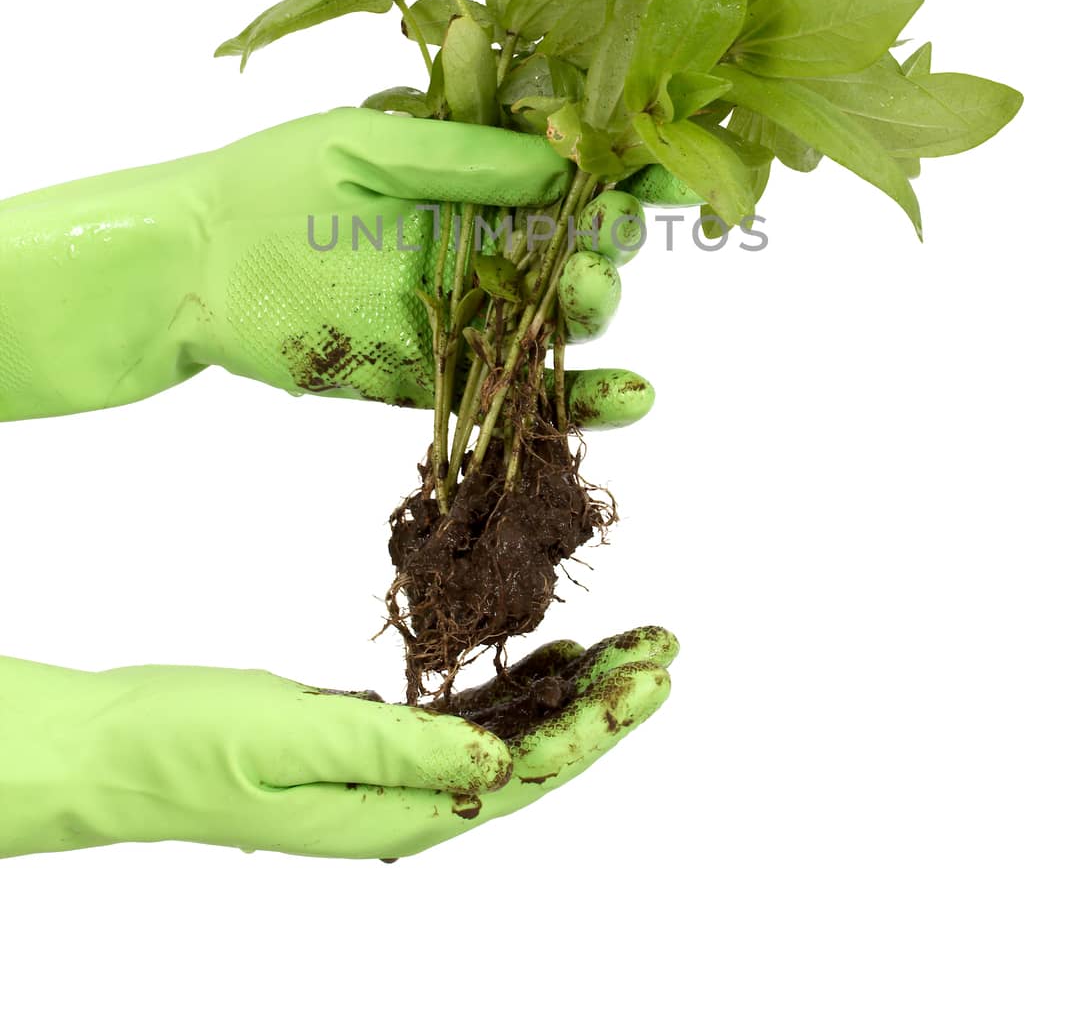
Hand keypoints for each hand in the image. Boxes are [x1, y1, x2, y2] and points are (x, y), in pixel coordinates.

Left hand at [0, 110, 690, 422]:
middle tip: (606, 236)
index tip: (679, 164)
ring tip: (590, 296)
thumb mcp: (369, 149)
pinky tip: (635, 396)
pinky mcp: (445, 377)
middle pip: (583, 242)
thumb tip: (567, 160)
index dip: (632, 167)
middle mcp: (485, 239)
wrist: (190, 268)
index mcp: (475, 170)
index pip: (575, 165)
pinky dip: (583, 397)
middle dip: (613, 239)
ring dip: (596, 307)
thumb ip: (464, 158)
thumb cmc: (274, 184)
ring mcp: (469, 311)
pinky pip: (523, 391)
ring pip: (562, 317)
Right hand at [0, 628, 675, 858]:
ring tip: (631, 646)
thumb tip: (503, 763)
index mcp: (402, 812)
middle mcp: (413, 801)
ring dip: (572, 688)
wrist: (122, 750)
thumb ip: (402, 750)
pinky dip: (516, 684)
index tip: (654, 676)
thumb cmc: (191, 746)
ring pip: (511, 732)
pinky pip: (468, 717)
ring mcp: (395, 774)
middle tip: (667, 646)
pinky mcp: (375, 741)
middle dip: (607, 701)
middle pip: (538, 753)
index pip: (530, 772)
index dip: (599, 723)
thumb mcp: (295, 739)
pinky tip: (550, 656)